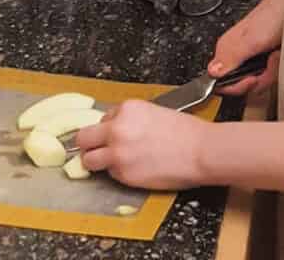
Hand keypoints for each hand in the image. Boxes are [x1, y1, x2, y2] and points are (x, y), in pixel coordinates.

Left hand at [77, 100, 208, 189]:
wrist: (200, 151)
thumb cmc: (185, 132)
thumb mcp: (154, 112)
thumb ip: (131, 119)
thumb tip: (117, 128)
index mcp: (127, 109)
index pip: (104, 118)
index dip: (111, 127)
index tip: (118, 134)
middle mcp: (117, 129)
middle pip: (83, 138)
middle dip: (89, 143)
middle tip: (96, 149)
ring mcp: (117, 153)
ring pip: (88, 159)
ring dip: (97, 161)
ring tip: (112, 162)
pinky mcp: (122, 174)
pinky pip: (108, 174)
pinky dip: (116, 173)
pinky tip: (133, 169)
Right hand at [208, 0, 283, 95]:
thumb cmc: (276, 14)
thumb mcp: (252, 38)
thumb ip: (231, 55)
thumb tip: (211, 72)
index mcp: (228, 47)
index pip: (221, 80)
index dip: (237, 86)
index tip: (251, 80)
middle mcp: (240, 52)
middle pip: (242, 83)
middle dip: (259, 78)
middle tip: (268, 63)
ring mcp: (255, 55)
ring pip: (259, 79)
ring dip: (271, 71)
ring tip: (277, 55)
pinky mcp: (269, 56)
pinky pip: (271, 73)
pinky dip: (279, 67)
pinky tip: (282, 56)